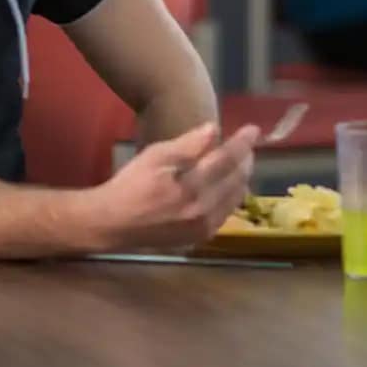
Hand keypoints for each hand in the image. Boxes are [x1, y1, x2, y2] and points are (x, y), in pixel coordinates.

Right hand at [87, 123, 259, 249]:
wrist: (113, 224)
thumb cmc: (131, 185)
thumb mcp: (155, 156)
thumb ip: (187, 145)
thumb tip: (214, 129)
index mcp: (191, 188)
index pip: (227, 160)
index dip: (243, 143)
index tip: (253, 130)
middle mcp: (203, 211)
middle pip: (237, 180)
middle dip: (245, 159)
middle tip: (246, 145)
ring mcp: (203, 228)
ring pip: (235, 198)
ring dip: (241, 178)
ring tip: (240, 162)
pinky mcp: (199, 237)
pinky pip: (225, 213)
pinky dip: (231, 196)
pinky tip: (226, 186)